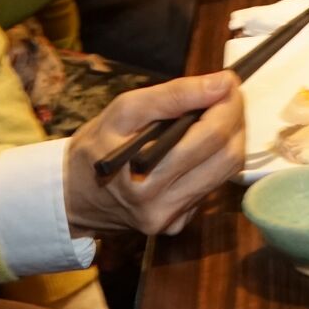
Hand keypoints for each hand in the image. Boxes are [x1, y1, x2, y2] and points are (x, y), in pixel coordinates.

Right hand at [64, 71, 246, 236]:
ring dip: (229, 139)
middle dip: (235, 121)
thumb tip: (221, 83)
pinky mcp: (175, 226)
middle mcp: (160, 206)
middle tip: (227, 97)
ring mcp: (170, 220)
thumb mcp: (125, 109)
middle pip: (227, 159)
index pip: (210, 137)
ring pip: (224, 175)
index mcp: (145, 176)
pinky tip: (197, 147)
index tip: (230, 82)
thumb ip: (174, 95)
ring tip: (215, 115)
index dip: (228, 105)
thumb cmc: (97, 145)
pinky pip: (209, 189)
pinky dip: (211, 163)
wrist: (72, 194)